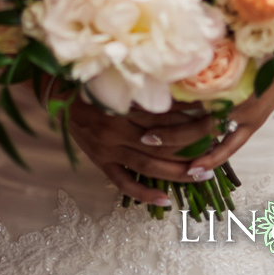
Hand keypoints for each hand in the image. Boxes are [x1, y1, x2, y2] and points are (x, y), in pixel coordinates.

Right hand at [55, 78, 273, 204]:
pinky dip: (144, 194)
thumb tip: (180, 80)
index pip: (163, 115)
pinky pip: (123, 182)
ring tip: (204, 174)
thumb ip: (142, 80)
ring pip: (149, 166)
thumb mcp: (113, 74)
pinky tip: (166, 200)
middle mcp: (114, 129)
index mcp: (118, 105)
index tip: (213, 113)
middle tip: (217, 142)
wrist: (55, 93)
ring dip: (178, 172)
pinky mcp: (100, 161)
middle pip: (162, 142)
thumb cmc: (88, 80)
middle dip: (193, 144)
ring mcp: (107, 149)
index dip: (190, 116)